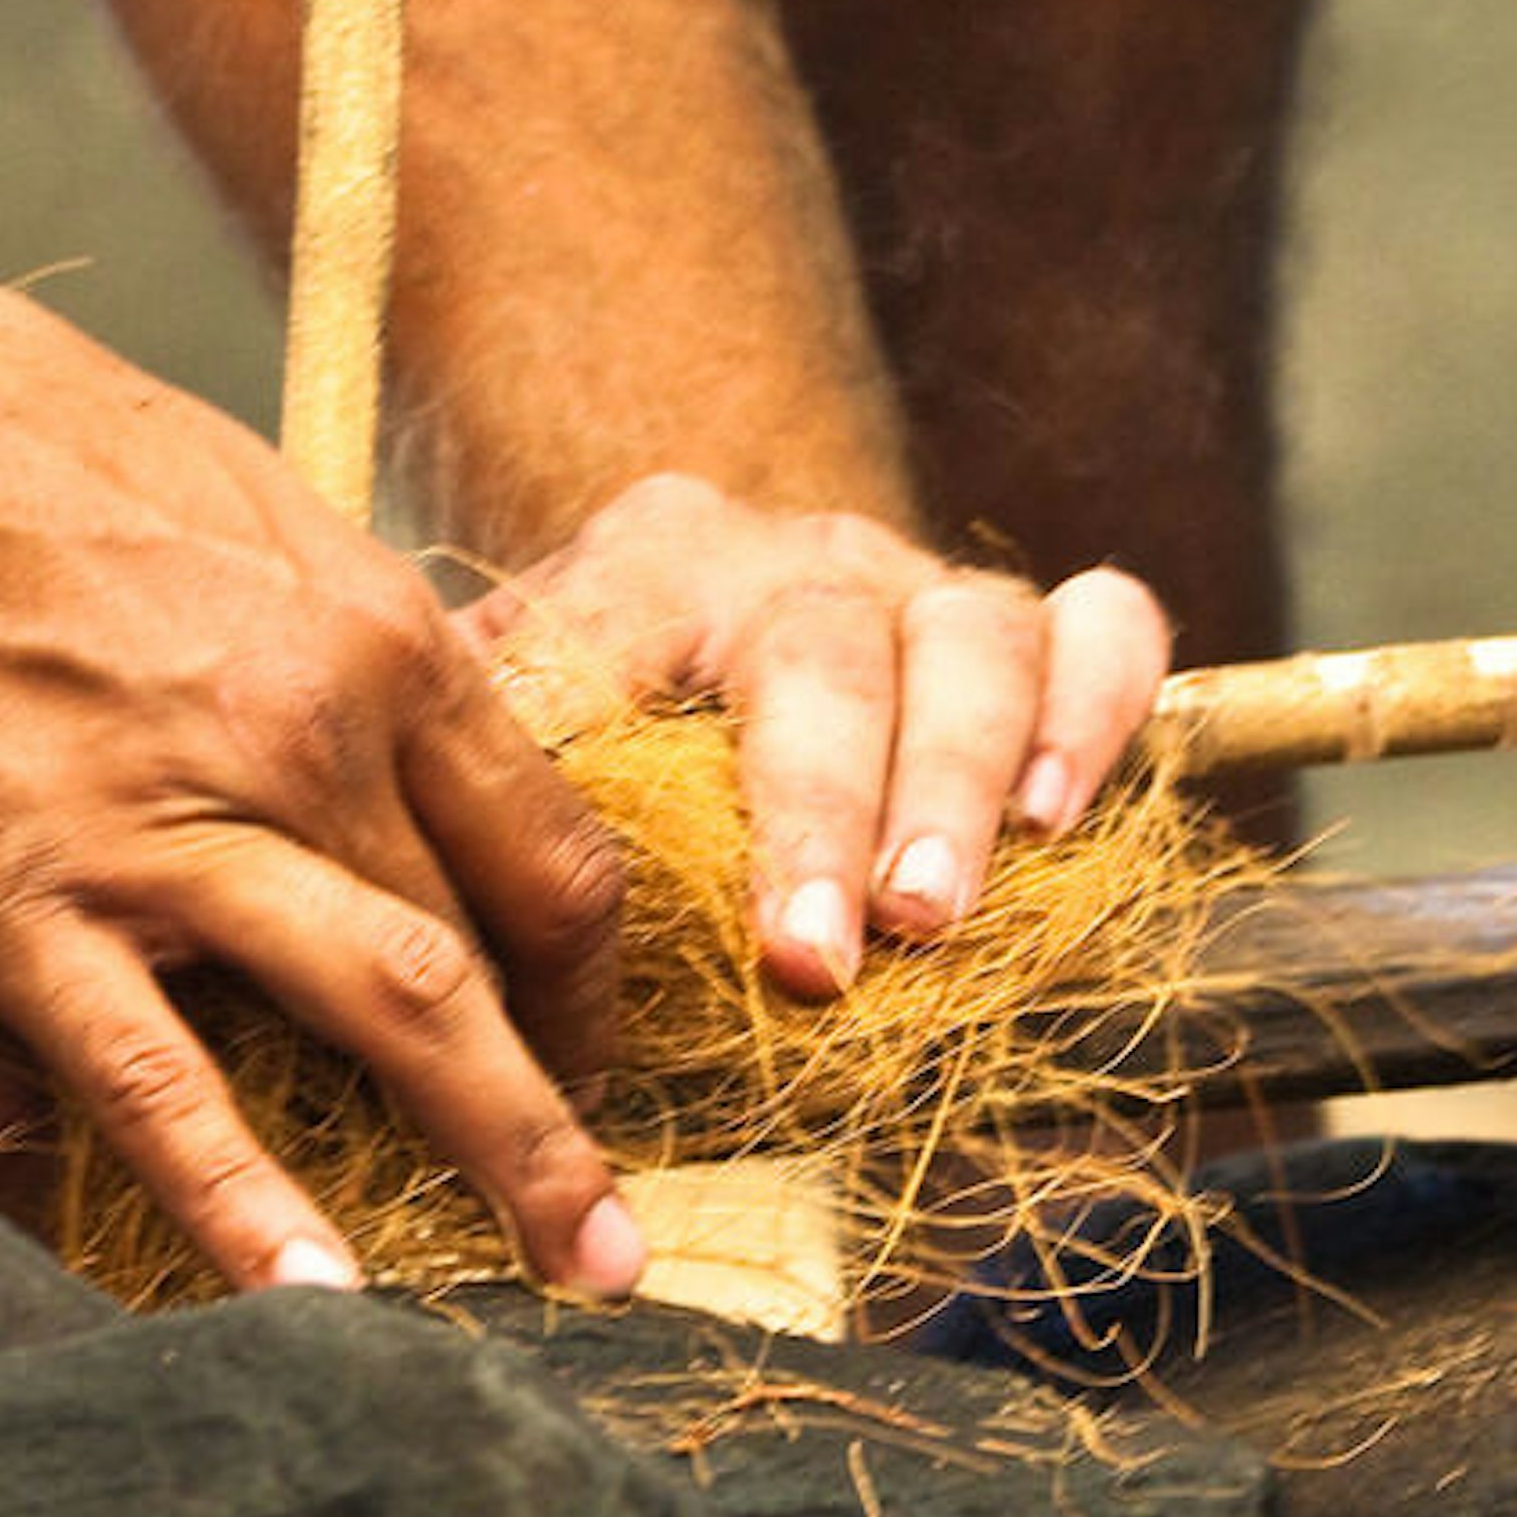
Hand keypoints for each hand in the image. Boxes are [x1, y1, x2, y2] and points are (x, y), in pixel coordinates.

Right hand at [0, 232, 641, 1301]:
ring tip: (579, 1282)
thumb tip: (368, 722)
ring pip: (400, 1016)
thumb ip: (311, 633)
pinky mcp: (23, 906)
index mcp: (366, 630)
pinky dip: (250, 1206)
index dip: (588, 974)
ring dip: (508, 1160)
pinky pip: (164, 1088)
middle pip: (490, 946)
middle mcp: (307, 728)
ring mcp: (171, 824)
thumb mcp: (219, 498)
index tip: (589, 1048)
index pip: (546, 842)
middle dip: (565, 1091)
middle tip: (604, 1214)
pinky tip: (316, 1303)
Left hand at [458, 481, 1172, 995]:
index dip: (640, 780)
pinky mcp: (1034, 630)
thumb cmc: (603, 756)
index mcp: (647, 563)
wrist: (708, 662)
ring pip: (969, 639)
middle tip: (814, 958)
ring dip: (953, 784)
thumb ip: (478, 818)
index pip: (634, 643)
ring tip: (932, 914)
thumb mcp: (514, 755)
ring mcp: (922, 586)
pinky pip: (1101, 630)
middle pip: (820, 652)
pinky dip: (1096, 708)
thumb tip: (415, 960)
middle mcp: (795, 557)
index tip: (642, 910)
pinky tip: (1064, 814)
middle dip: (821, 814)